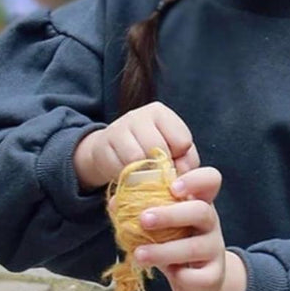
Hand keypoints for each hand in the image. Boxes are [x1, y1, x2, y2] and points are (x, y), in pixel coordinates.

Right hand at [73, 102, 199, 190]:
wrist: (113, 153)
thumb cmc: (151, 152)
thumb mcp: (175, 152)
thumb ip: (187, 160)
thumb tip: (183, 171)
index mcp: (161, 113)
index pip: (181, 140)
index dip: (180, 157)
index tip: (173, 160)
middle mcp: (138, 115)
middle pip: (158, 147)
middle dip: (161, 167)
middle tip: (158, 174)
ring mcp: (118, 128)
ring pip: (137, 157)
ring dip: (143, 173)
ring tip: (143, 174)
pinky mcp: (102, 145)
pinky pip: (119, 167)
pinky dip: (127, 176)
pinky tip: (128, 173)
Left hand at [132, 167, 246, 290]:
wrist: (196, 280)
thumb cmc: (174, 243)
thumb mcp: (161, 224)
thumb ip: (142, 210)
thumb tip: (116, 203)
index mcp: (198, 201)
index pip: (210, 180)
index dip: (195, 179)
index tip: (173, 187)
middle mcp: (210, 222)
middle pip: (201, 211)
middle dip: (170, 215)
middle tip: (143, 220)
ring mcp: (214, 248)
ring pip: (195, 247)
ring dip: (163, 250)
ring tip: (139, 254)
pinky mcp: (213, 274)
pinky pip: (199, 277)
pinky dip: (181, 276)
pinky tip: (169, 275)